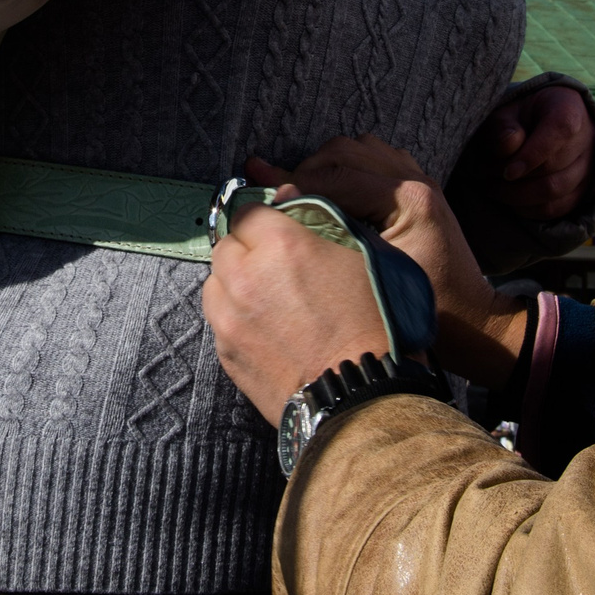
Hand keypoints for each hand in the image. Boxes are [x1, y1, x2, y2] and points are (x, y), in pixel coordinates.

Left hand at [203, 200, 392, 423]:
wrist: (365, 398)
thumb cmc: (379, 325)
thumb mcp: (367, 255)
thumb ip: (324, 220)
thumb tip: (287, 197)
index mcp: (283, 244)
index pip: (248, 210)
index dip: (265, 219)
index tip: (278, 231)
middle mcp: (246, 276)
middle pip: (226, 246)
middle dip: (247, 251)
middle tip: (278, 269)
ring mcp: (230, 318)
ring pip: (215, 284)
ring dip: (235, 285)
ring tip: (270, 302)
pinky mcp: (227, 353)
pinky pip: (220, 322)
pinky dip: (236, 320)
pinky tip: (268, 331)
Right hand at [249, 137, 527, 386]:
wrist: (473, 321)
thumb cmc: (424, 310)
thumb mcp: (371, 274)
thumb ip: (326, 235)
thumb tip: (277, 208)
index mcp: (410, 199)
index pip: (339, 176)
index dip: (298, 187)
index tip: (271, 208)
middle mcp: (416, 179)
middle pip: (345, 150)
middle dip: (307, 171)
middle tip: (281, 199)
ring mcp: (418, 178)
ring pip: (357, 147)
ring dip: (325, 166)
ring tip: (301, 196)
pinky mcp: (417, 185)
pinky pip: (372, 158)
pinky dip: (345, 169)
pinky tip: (330, 196)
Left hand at [473, 85, 594, 222]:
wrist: (538, 124)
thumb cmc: (519, 117)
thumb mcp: (505, 112)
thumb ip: (503, 127)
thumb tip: (510, 145)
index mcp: (569, 108)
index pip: (559, 131)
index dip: (531, 155)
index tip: (506, 172)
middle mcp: (587, 137)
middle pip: (554, 167)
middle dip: (514, 178)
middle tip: (484, 174)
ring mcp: (589, 165)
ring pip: (556, 191)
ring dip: (518, 196)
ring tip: (492, 188)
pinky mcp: (583, 189)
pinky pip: (558, 208)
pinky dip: (530, 209)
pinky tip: (509, 200)